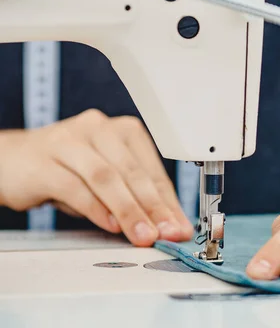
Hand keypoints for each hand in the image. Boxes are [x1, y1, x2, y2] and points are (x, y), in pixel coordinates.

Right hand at [0, 109, 193, 245]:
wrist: (14, 160)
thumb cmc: (69, 169)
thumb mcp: (109, 180)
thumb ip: (136, 198)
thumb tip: (166, 225)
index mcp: (123, 130)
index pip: (152, 170)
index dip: (168, 202)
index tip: (179, 227)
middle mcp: (99, 129)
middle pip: (133, 172)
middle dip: (154, 207)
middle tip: (166, 233)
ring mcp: (70, 141)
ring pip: (107, 178)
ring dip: (129, 210)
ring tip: (142, 234)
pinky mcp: (44, 161)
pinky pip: (75, 187)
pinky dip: (96, 209)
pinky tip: (109, 225)